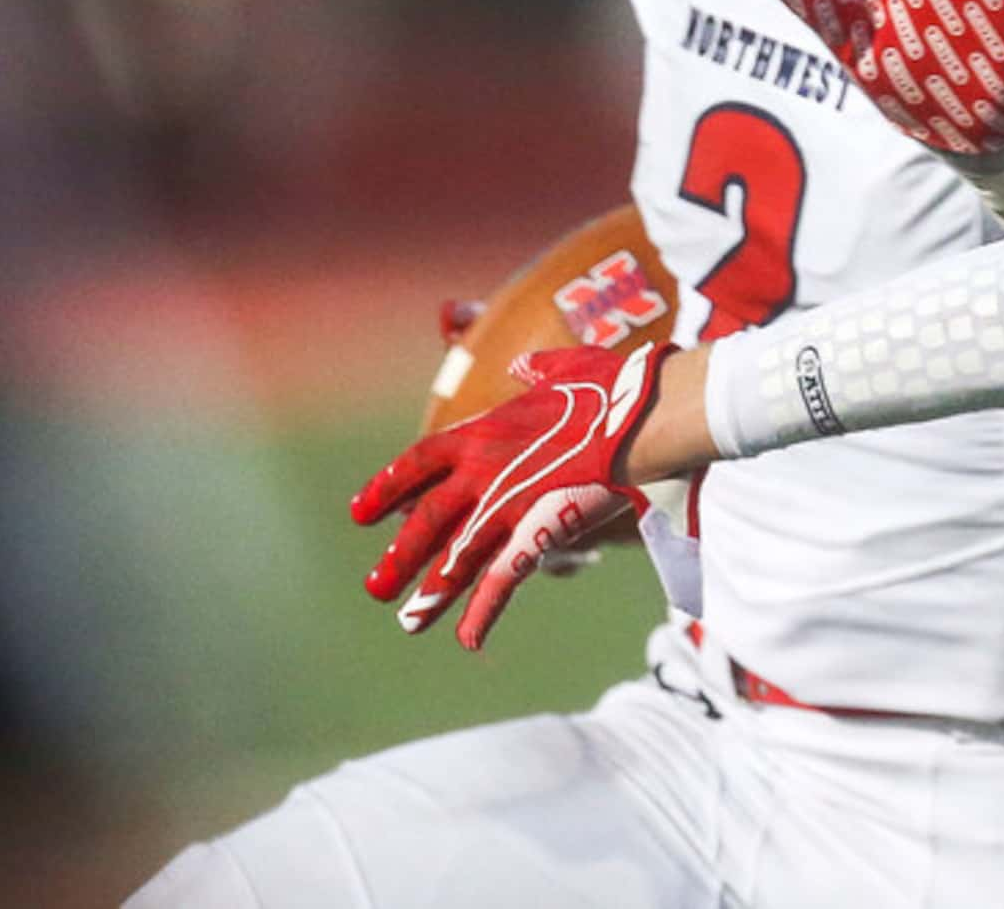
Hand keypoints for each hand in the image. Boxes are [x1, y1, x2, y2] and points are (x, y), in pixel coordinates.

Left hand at [352, 344, 664, 643]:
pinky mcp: (537, 533)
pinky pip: (503, 579)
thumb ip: (535, 369)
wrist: (641, 414)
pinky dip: (485, 611)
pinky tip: (468, 641)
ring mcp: (506, 506)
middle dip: (401, 556)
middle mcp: (481, 473)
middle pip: (427, 521)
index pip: (419, 463)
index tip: (362, 512)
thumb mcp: (564, 367)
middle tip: (376, 587)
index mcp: (483, 433)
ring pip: (456, 557)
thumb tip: (520, 364)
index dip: (389, 488)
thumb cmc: (611, 386)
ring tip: (408, 622)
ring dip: (431, 592)